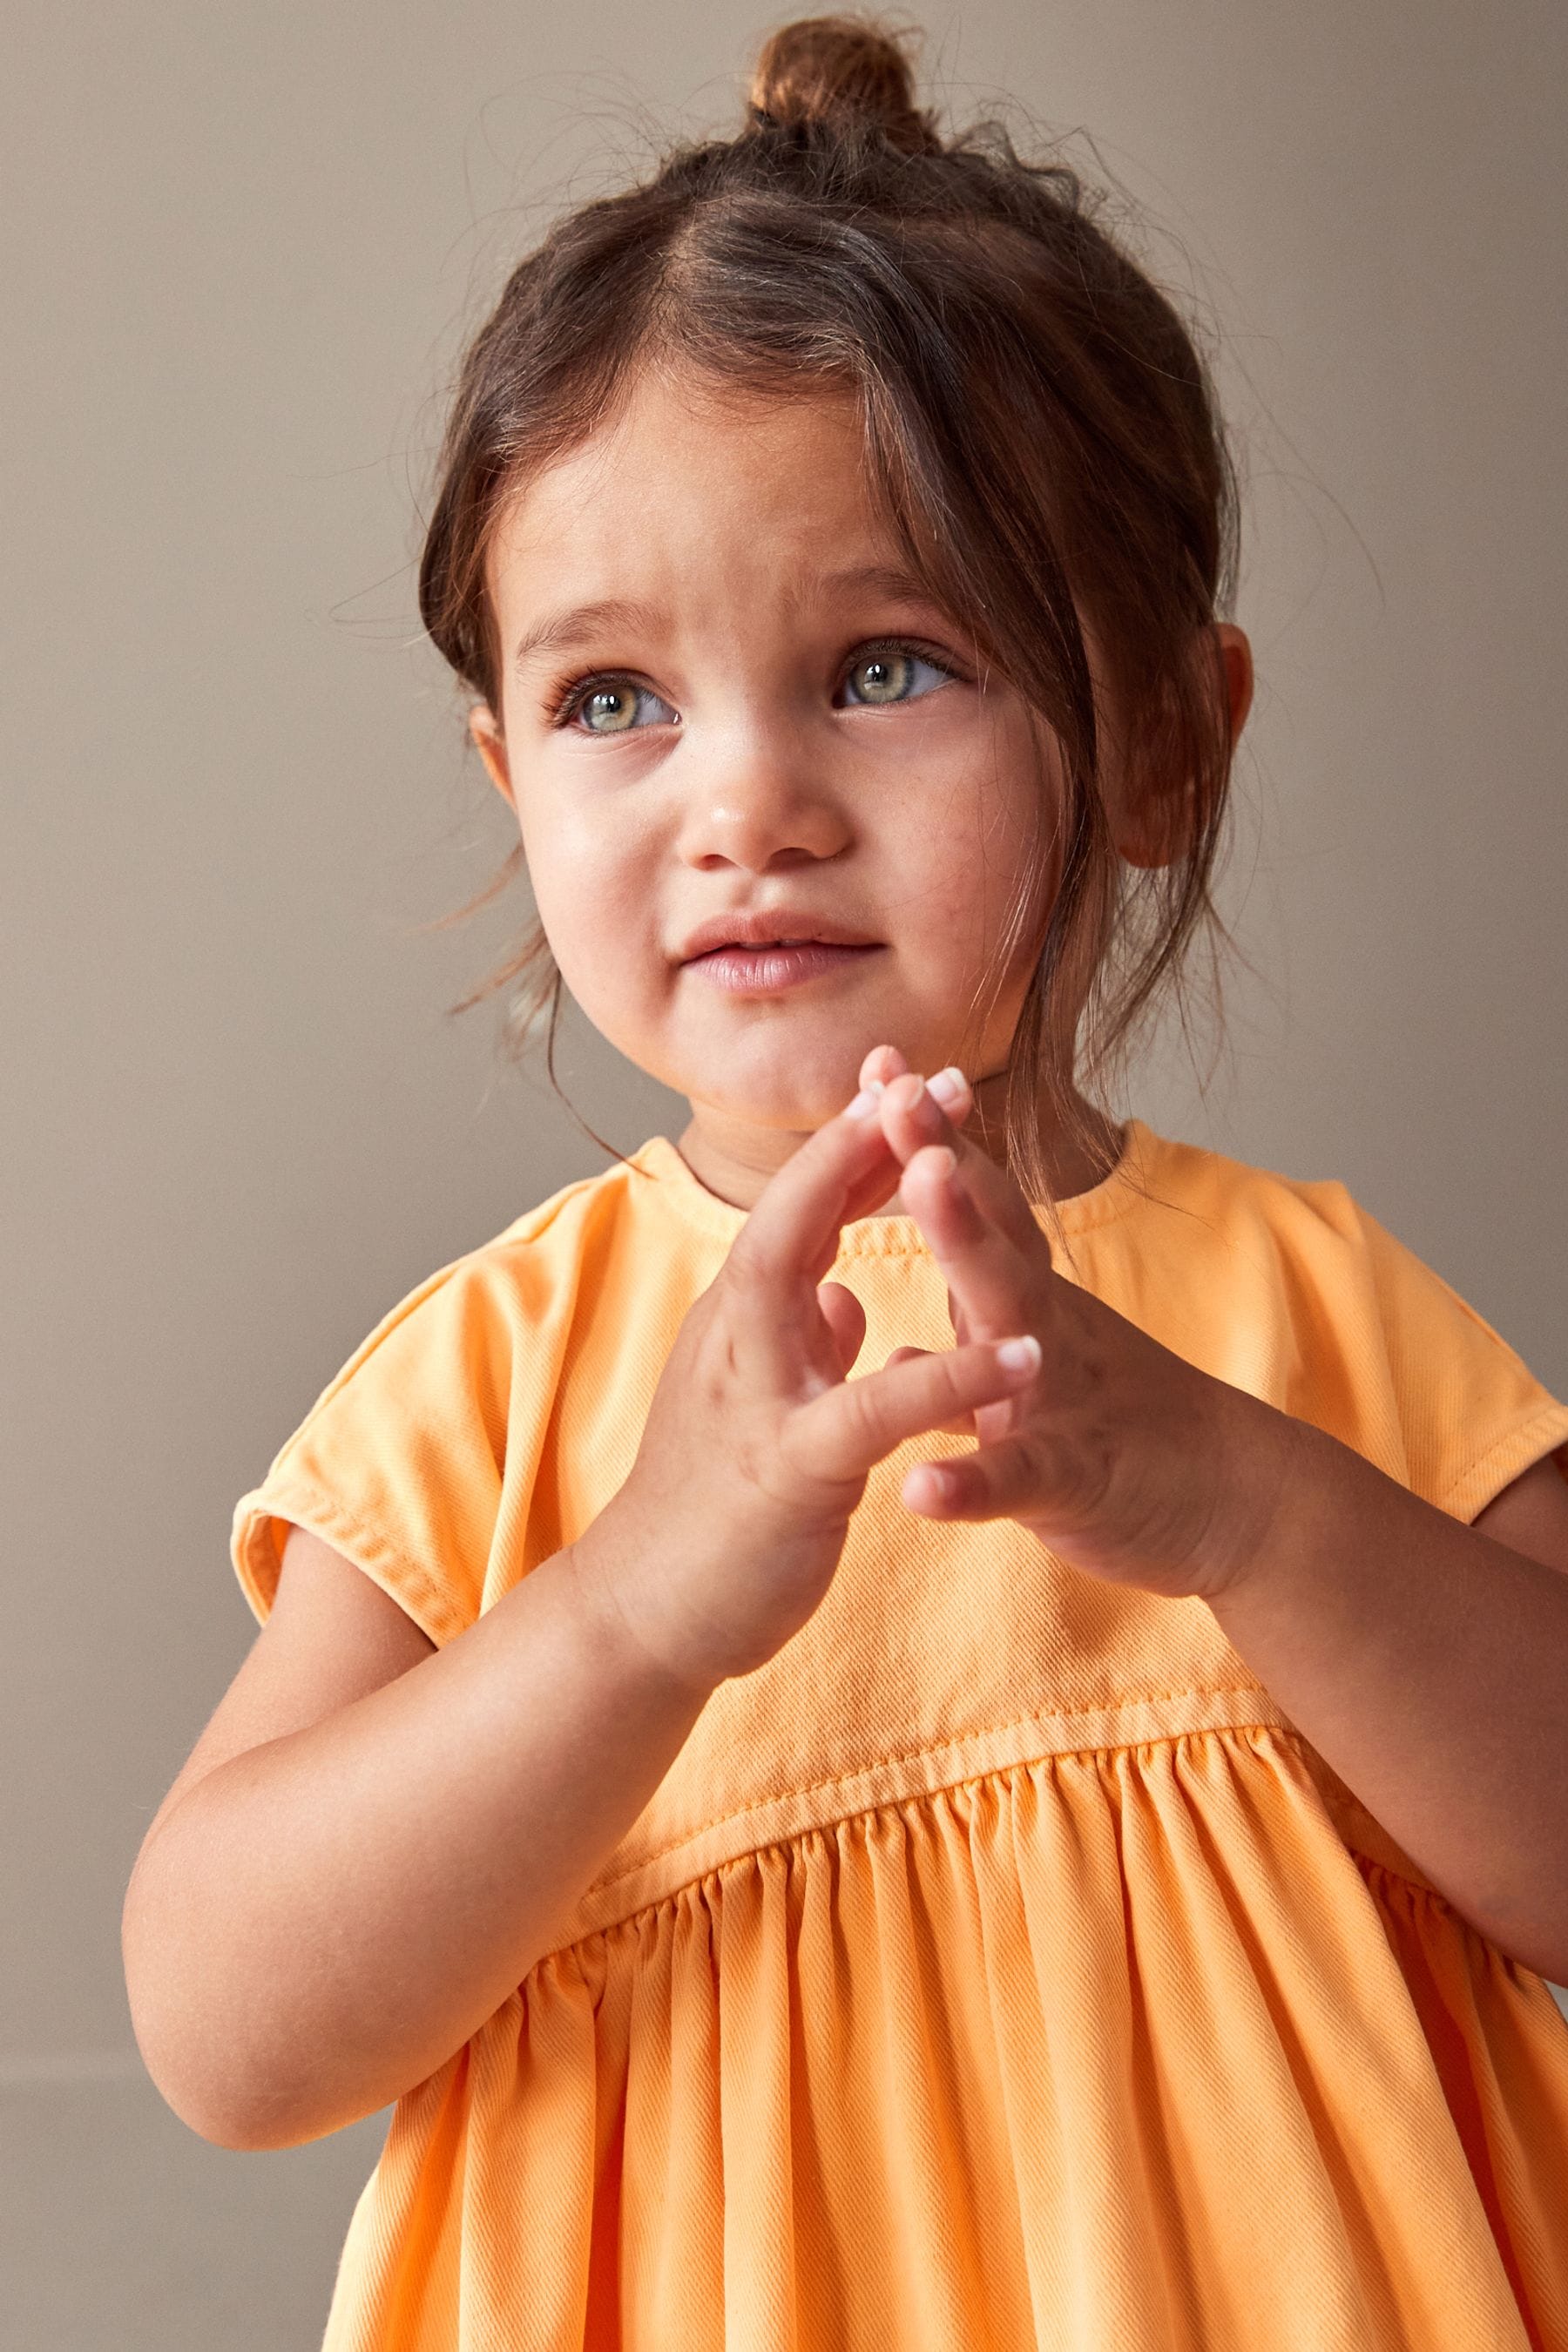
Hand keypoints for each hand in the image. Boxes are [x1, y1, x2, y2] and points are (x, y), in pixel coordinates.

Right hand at [576, 1082, 1047, 1691]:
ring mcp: (754, 1399)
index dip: (855, 1142)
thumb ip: (801, 1338)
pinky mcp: (787, 1473)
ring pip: (806, 1279)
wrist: (643, 1615)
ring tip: (968, 1165)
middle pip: (792, 1210)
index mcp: (742, 1321)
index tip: (916, 1082)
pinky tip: (1022, 1356)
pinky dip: (945, 1376)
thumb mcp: (759, 1402)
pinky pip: (872, 1412)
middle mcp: (736, 1340)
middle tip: (943, 1081)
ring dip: (880, 1226)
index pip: (799, 1207)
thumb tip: (841, 1292)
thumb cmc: (707, 1507)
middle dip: (861, 1139)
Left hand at [856, 1048, 1296, 1604]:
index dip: (929, 1133)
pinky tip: (921, 1488)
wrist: (1238, 1501)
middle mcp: (1043, 1326)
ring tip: (924, 1184)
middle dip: (941, 1158)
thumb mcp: (1037, 1366)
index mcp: (1026, 1298)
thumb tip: (892, 1336)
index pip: (975, 1199)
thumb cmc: (1125, 1429)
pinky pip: (1020, 1478)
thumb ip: (969, 1339)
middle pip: (990, 1229)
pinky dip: (973, 1481)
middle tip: (899, 1089)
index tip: (880, 1060)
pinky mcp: (1075, 1480)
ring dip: (968, 1250)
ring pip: (1010, 1320)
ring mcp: (1060, 1396)